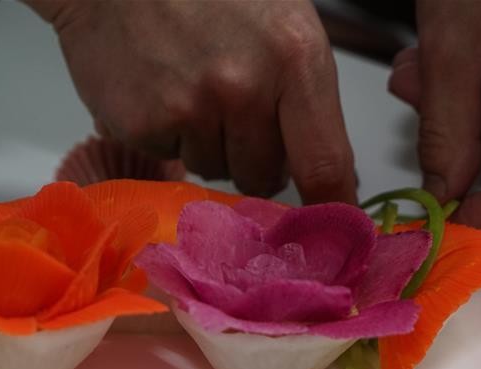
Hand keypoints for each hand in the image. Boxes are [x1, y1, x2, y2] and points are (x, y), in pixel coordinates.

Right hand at [23, 0, 356, 203]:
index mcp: (295, 57)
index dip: (332, 209)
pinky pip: (173, 159)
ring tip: (191, 87)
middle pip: (266, 176)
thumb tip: (332, 173)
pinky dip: (169, 136)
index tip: (332, 236)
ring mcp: (193, 108)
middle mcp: (247, 87)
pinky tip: (160, 90)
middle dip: (255, 159)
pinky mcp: (148, 125)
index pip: (326, 163)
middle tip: (233, 111)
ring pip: (218, 171)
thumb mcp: (281, 20)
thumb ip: (306, 93)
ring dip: (209, 145)